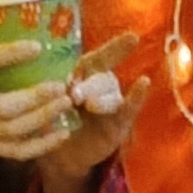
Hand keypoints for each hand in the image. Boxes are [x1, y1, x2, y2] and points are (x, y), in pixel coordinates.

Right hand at [0, 38, 80, 192]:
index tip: (37, 46)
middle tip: (60, 85)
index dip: (9, 54)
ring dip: (43, 118)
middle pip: (3, 107)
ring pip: (14, 131)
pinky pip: (18, 151)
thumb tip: (31, 45)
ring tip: (65, 102)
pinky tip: (63, 133)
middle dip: (35, 97)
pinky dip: (42, 145)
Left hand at [35, 36, 149, 192]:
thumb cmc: (56, 122)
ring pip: (112, 95)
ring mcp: (113, 104)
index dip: (116, 47)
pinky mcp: (120, 123)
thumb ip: (54, 92)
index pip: (100, 58)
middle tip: (75, 96)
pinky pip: (129, 108)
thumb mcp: (50, 103)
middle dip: (89, 85)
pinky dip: (136, 96)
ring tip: (90, 107)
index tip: (133, 37)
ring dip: (101, 99)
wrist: (64, 155)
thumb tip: (61, 84)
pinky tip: (143, 82)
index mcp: (86, 75)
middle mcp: (103, 86)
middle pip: (101, 78)